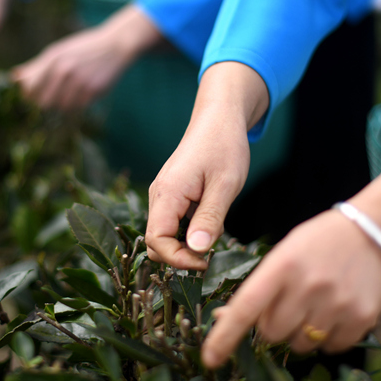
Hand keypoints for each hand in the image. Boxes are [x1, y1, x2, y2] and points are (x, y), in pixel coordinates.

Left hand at [11, 5, 161, 109]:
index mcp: (52, 59)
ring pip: (61, 107)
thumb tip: (14, 77)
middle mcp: (64, 70)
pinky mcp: (93, 91)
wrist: (114, 45)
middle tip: (50, 99)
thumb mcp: (57, 52)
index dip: (28, 96)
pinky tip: (82, 92)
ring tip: (69, 93)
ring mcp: (79, 81)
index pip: (31, 88)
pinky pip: (78, 107)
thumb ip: (35, 66)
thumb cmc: (82, 48)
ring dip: (62, 104)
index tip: (31, 97)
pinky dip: (77, 104)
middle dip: (45, 103)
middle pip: (44, 101)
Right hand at [146, 62, 269, 269]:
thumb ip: (210, 218)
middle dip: (179, 256)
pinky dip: (188, 233)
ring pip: (164, 235)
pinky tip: (210, 223)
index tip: (204, 262)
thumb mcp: (225, 185)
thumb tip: (197, 250)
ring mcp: (163, 196)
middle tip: (210, 256)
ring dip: (185, 245)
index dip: (178, 259)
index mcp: (167, 193)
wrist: (218, 118)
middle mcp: (159, 196)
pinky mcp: (172, 195)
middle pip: (155, 242)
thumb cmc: (224, 146)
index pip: (157, 241)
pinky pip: (172, 224)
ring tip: (213, 236)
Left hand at [200, 158, 380, 368]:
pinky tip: (335, 311)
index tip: (210, 359)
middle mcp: (307, 286)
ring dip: (300, 333)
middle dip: (273, 326)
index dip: (225, 336)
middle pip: (272, 334)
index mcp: (282, 266)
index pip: (245, 308)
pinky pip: (331, 348)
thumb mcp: (284, 253)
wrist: (375, 232)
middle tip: (288, 305)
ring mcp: (336, 304)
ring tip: (314, 305)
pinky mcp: (361, 319)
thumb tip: (223, 319)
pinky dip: (328, 338)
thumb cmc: (320, 242)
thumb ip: (258, 286)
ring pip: (300, 345)